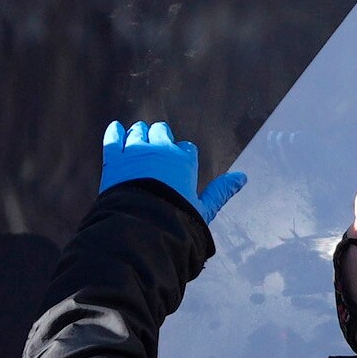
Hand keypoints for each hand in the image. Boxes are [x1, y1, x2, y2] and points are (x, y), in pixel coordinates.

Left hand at [98, 118, 246, 220]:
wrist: (141, 228)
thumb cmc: (176, 222)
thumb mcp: (204, 210)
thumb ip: (221, 191)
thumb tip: (242, 177)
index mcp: (184, 161)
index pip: (185, 149)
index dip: (182, 156)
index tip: (179, 165)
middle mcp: (160, 150)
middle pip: (161, 132)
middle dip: (161, 138)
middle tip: (157, 149)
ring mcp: (136, 152)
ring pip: (138, 132)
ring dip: (140, 134)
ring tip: (138, 140)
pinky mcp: (114, 159)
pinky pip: (114, 138)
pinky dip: (115, 133)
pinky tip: (115, 129)